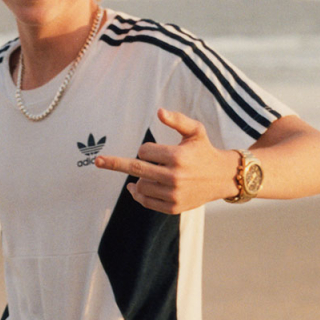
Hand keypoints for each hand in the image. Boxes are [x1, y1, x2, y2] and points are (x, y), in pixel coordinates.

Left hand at [92, 108, 239, 214]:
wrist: (221, 178)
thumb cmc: (204, 151)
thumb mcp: (195, 131)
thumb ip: (177, 120)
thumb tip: (158, 112)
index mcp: (178, 157)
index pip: (144, 152)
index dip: (147, 149)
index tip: (157, 151)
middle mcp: (174, 177)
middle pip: (136, 169)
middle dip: (115, 164)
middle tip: (98, 161)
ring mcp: (173, 194)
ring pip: (140, 186)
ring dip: (138, 179)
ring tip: (146, 176)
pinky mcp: (173, 207)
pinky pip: (146, 202)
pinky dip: (138, 195)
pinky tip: (135, 190)